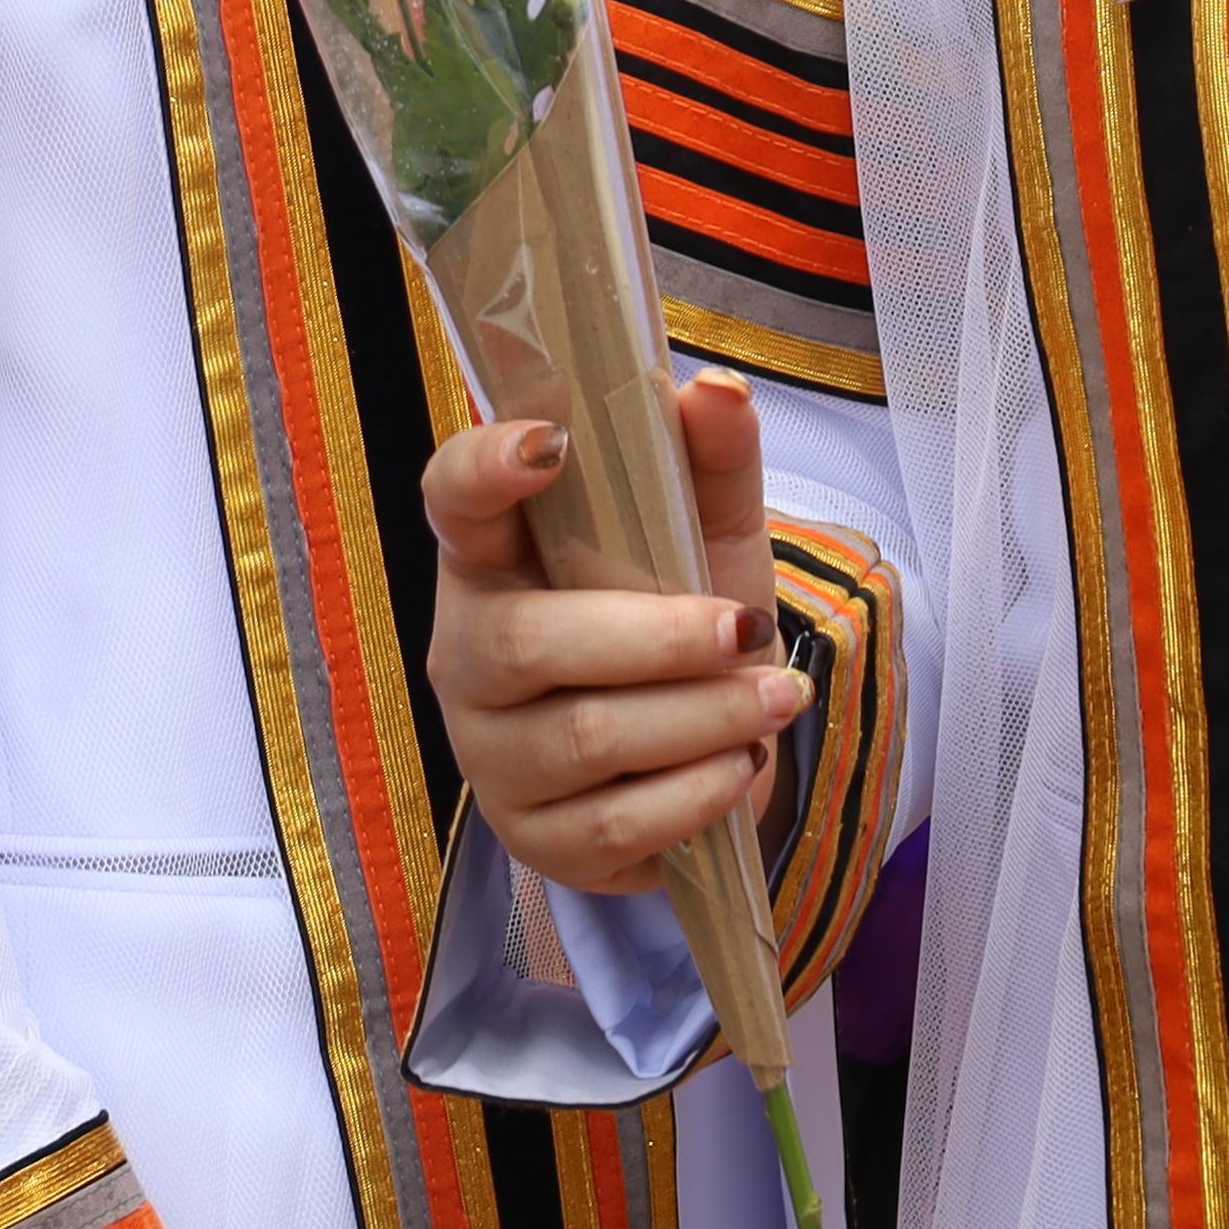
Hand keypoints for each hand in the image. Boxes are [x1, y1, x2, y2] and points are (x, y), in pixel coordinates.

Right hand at [418, 374, 802, 897]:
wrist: (701, 742)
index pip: (452, 497)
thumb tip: (718, 390)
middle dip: (656, 639)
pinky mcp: (532, 839)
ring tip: (777, 699)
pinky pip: (611, 827)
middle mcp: (465, 653)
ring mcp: (490, 755)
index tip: (549, 444)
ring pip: (585, 740)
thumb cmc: (680, 611)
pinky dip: (693, 795)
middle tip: (749, 628)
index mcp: (489, 554)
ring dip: (699, 719)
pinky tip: (740, 766)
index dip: (484, 469)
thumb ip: (711, 457)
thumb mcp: (706, 530)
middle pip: (529, 643)